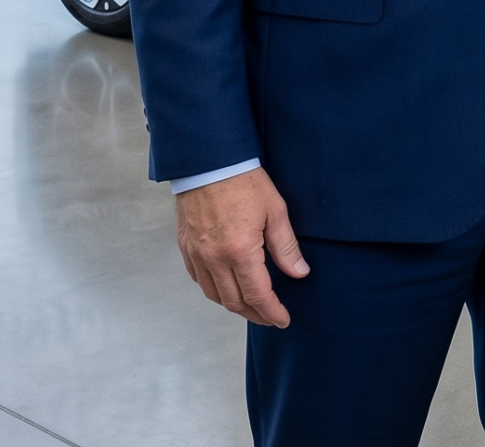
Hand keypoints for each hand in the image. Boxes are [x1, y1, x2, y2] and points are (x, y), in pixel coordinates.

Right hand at [176, 168, 307, 327]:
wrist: (208, 162)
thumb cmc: (244, 182)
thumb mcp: (275, 211)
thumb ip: (286, 247)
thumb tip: (299, 273)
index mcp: (240, 251)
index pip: (257, 296)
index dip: (271, 312)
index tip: (283, 320)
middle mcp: (214, 259)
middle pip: (234, 302)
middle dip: (255, 315)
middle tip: (271, 317)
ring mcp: (197, 255)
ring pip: (214, 295)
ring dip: (234, 306)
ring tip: (252, 306)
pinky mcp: (185, 247)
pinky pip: (199, 279)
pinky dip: (214, 290)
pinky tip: (226, 286)